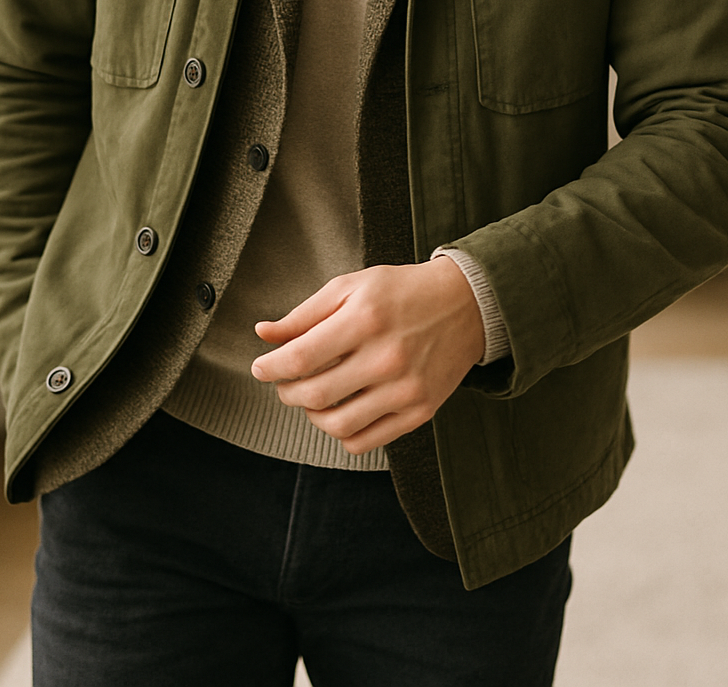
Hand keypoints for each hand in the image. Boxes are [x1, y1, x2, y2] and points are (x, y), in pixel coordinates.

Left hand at [251, 258, 484, 454]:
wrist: (466, 305)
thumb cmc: (402, 292)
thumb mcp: (352, 286)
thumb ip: (306, 313)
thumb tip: (263, 333)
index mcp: (366, 319)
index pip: (301, 357)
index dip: (271, 367)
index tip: (261, 368)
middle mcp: (386, 357)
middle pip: (314, 394)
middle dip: (286, 391)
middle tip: (285, 382)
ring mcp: (405, 389)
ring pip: (337, 425)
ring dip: (312, 415)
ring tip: (313, 397)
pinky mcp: (419, 412)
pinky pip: (365, 442)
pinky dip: (342, 433)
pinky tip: (341, 410)